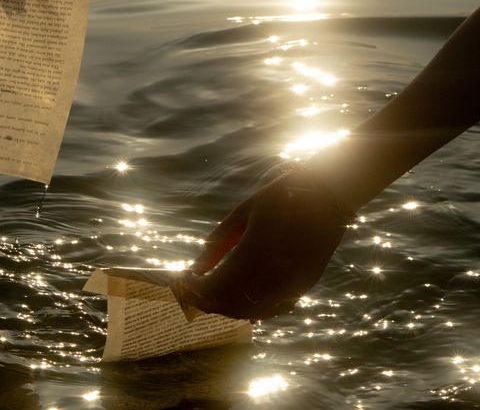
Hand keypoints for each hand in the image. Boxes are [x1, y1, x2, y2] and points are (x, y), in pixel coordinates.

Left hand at [182, 168, 352, 320]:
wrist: (326, 196)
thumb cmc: (279, 197)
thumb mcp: (243, 214)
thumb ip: (218, 243)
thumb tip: (197, 268)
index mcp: (251, 258)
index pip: (213, 288)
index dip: (193, 288)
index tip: (182, 280)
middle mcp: (270, 279)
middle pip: (228, 305)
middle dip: (206, 300)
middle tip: (192, 288)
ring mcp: (289, 288)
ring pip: (249, 312)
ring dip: (226, 307)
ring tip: (212, 292)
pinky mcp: (302, 288)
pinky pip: (271, 310)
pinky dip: (251, 309)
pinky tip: (240, 299)